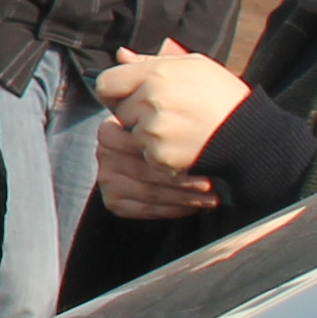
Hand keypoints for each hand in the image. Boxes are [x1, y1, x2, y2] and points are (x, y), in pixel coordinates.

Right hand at [91, 108, 217, 223]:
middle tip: (212, 183)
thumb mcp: (158, 110)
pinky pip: (145, 209)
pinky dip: (172, 209)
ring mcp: (107, 180)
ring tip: (210, 197)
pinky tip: (192, 207)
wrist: (149, 152)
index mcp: (110, 131)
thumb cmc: (167, 130)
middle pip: (147, 171)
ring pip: (150, 192)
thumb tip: (184, 112)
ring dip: (183, 198)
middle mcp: (104, 155)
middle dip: (184, 180)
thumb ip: (156, 108)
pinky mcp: (113, 201)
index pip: (141, 145)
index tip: (203, 158)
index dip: (173, 154)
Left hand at [96, 43, 252, 175]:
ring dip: (148, 133)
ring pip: (133, 134)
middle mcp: (150, 102)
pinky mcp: (158, 157)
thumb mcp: (193, 65)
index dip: (115, 89)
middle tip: (168, 111)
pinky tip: (183, 143)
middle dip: (136, 112)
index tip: (127, 93)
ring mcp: (153, 131)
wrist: (248, 135)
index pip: (107, 83)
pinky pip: (146, 154)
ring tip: (180, 127)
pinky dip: (159, 152)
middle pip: (121, 110)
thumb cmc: (223, 96)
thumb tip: (121, 55)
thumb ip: (151, 61)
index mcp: (156, 74)